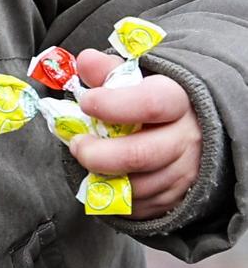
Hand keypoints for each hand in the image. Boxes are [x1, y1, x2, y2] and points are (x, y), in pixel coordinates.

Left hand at [71, 48, 201, 217]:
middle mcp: (186, 138)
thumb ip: (109, 70)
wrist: (191, 131)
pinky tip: (105, 179)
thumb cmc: (153, 101)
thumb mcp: (136, 78)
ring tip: (88, 161)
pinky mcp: (176, 199)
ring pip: (138, 186)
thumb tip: (85, 61)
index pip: (148, 104)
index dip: (112, 104)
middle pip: (141, 154)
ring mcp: (184, 172)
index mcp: (177, 101)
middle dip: (99, 154)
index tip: (86, 102)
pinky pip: (140, 207)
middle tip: (77, 145)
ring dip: (104, 178)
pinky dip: (115, 197)